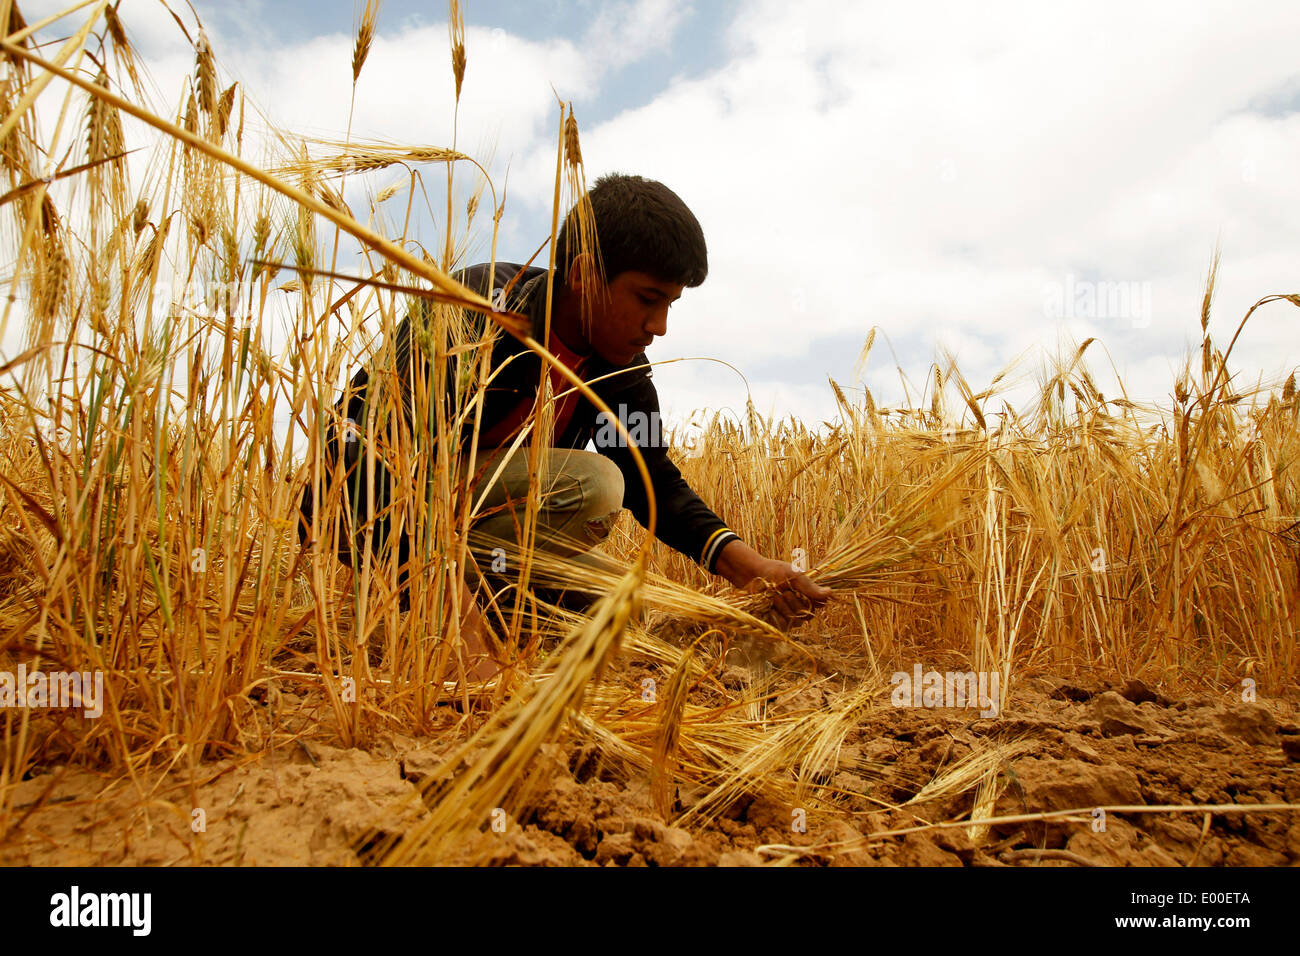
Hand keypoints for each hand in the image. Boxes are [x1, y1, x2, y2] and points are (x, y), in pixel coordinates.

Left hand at [713, 539, 830, 626]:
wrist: (750, 575)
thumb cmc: (773, 571)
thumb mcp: (793, 576)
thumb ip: (810, 587)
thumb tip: (830, 593)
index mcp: (808, 593)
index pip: (821, 604)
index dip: (814, 600)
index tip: (803, 591)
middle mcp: (801, 605)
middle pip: (809, 614)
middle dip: (796, 603)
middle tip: (784, 592)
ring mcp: (789, 614)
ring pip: (797, 621)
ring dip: (785, 609)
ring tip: (775, 597)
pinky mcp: (777, 621)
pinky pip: (784, 626)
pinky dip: (778, 617)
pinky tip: (771, 608)